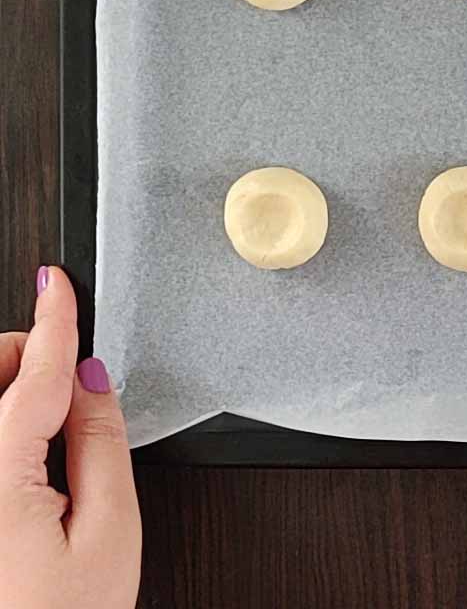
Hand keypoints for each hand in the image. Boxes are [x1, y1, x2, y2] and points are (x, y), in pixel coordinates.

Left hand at [0, 266, 140, 608]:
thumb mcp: (110, 532)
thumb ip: (102, 442)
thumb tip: (94, 378)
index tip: (58, 281)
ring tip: (44, 433)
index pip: (35, 374)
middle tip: (67, 384)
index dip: (55, 319)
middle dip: (24, 357)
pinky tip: (19, 456)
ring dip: (7, 391)